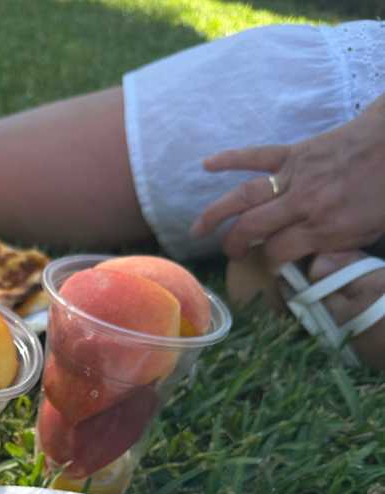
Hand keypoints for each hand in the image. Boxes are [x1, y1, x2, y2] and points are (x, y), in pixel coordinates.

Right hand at [189, 93, 384, 263]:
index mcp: (323, 227)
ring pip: (245, 197)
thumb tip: (310, 269)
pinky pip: (256, 155)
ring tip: (197, 229)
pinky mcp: (294, 153)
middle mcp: (302, 203)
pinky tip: (206, 164)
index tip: (268, 269)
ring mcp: (294, 176)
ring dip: (216, 213)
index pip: (278, 253)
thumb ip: (338, 253)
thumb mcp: (369, 233)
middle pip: (253, 228)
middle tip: (229, 256)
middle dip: (235, 246)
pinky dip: (230, 158)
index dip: (269, 264)